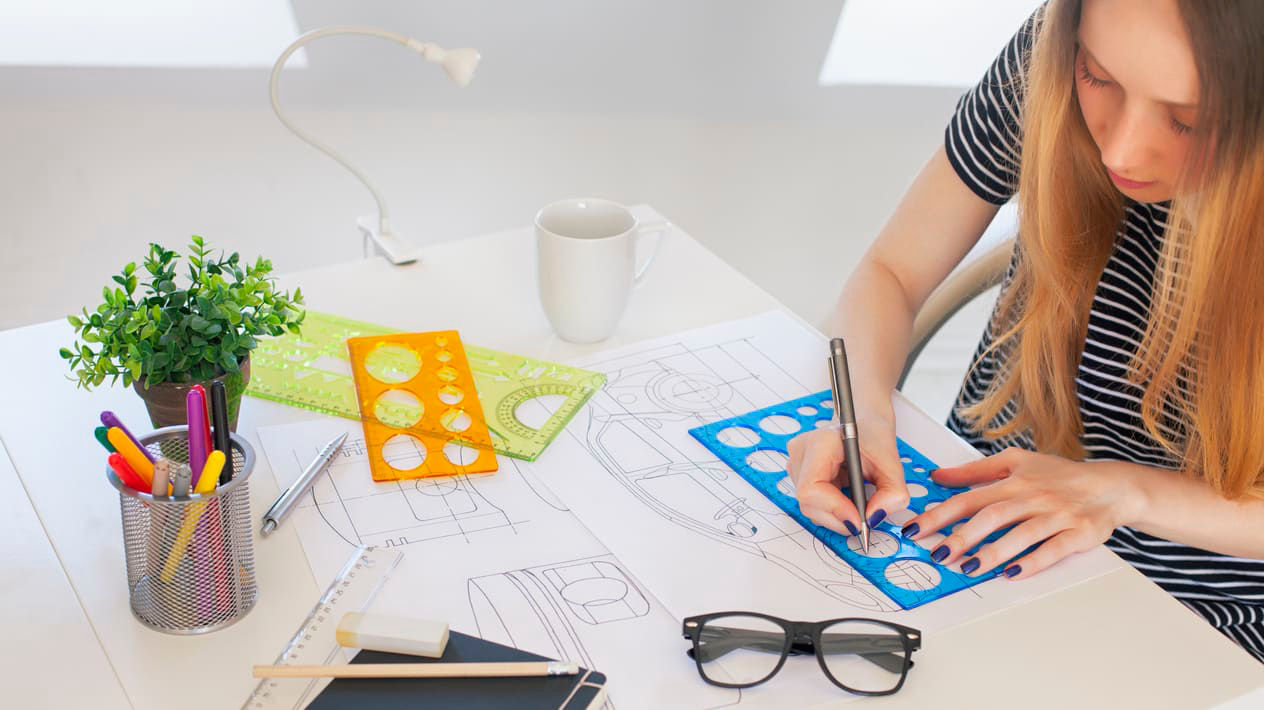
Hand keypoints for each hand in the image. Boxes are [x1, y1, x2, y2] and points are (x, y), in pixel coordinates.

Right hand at [787, 399, 908, 536]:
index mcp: (820, 442)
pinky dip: (832, 510)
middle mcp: (801, 453)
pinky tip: (847, 499)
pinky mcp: (798, 474)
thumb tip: (875, 517)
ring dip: (836, 516)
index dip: (834, 509)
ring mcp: (796, 464)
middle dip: (838, 518)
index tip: (858, 520)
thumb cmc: (873, 435)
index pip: (811, 488)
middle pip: (808, 502)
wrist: (864, 423)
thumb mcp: (891, 462)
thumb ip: (892, 492)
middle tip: (865, 521)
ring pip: (809, 507)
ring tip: (858, 506)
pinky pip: (812, 503)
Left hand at [904, 447, 1143, 578]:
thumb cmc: (1059, 475)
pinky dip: (1034, 561)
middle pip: (992, 516)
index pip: (969, 498)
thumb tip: (938, 477)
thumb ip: (975, 471)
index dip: (940, 514)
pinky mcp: (1079, 533)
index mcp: (1013, 481)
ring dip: (993, 552)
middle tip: (938, 554)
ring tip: (968, 568)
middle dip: (962, 536)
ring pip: (1021, 533)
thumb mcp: (1016, 462)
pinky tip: (1013, 573)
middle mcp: (1032, 497)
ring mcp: (1056, 515)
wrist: (1111, 486)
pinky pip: (1054, 549)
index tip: (916, 529)